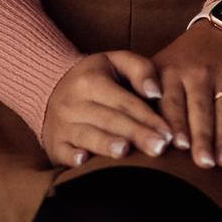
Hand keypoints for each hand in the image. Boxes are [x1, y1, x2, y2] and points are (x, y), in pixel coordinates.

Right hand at [41, 50, 173, 168]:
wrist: (51, 86)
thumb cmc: (95, 76)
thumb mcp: (116, 60)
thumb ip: (141, 69)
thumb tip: (156, 92)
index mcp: (92, 81)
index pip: (125, 101)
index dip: (148, 117)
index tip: (169, 133)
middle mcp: (74, 102)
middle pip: (110, 120)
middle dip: (137, 134)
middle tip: (160, 147)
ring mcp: (62, 125)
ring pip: (88, 135)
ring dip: (106, 144)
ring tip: (125, 151)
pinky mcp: (54, 144)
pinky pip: (62, 152)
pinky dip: (72, 158)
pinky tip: (83, 161)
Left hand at [154, 20, 221, 169]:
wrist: (221, 27)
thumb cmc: (184, 59)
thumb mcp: (161, 65)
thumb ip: (143, 93)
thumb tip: (125, 130)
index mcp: (173, 71)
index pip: (173, 102)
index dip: (176, 123)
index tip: (178, 146)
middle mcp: (200, 72)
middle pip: (201, 109)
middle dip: (202, 136)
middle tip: (203, 162)